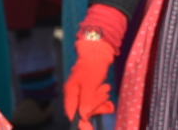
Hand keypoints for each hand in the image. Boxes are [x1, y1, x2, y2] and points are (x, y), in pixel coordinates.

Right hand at [64, 4, 126, 123]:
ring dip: (101, 101)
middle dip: (95, 105)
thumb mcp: (90, 84)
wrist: (99, 53)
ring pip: (92, 108)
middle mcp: (75, 95)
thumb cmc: (92, 67)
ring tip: (105, 88)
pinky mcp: (90, 93)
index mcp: (70, 93)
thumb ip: (86, 101)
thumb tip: (83, 116)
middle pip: (84, 112)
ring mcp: (83, 94)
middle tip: (102, 93)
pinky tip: (106, 91)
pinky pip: (98, 104)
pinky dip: (104, 101)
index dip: (80, 121)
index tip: (90, 125)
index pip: (71, 113)